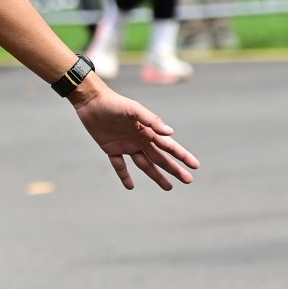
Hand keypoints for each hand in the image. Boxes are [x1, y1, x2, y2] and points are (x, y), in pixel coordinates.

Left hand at [71, 78, 199, 190]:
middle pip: (161, 159)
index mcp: (148, 131)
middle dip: (175, 169)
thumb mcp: (134, 109)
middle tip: (188, 181)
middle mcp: (140, 140)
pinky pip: (120, 166)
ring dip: (156, 176)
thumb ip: (152, 120)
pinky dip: (124, 176)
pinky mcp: (111, 149)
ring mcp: (126, 146)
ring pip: (145, 165)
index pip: (170, 146)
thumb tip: (171, 132)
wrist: (91, 101)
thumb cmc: (114, 103)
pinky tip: (130, 186)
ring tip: (168, 187)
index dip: (183, 156)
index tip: (195, 166)